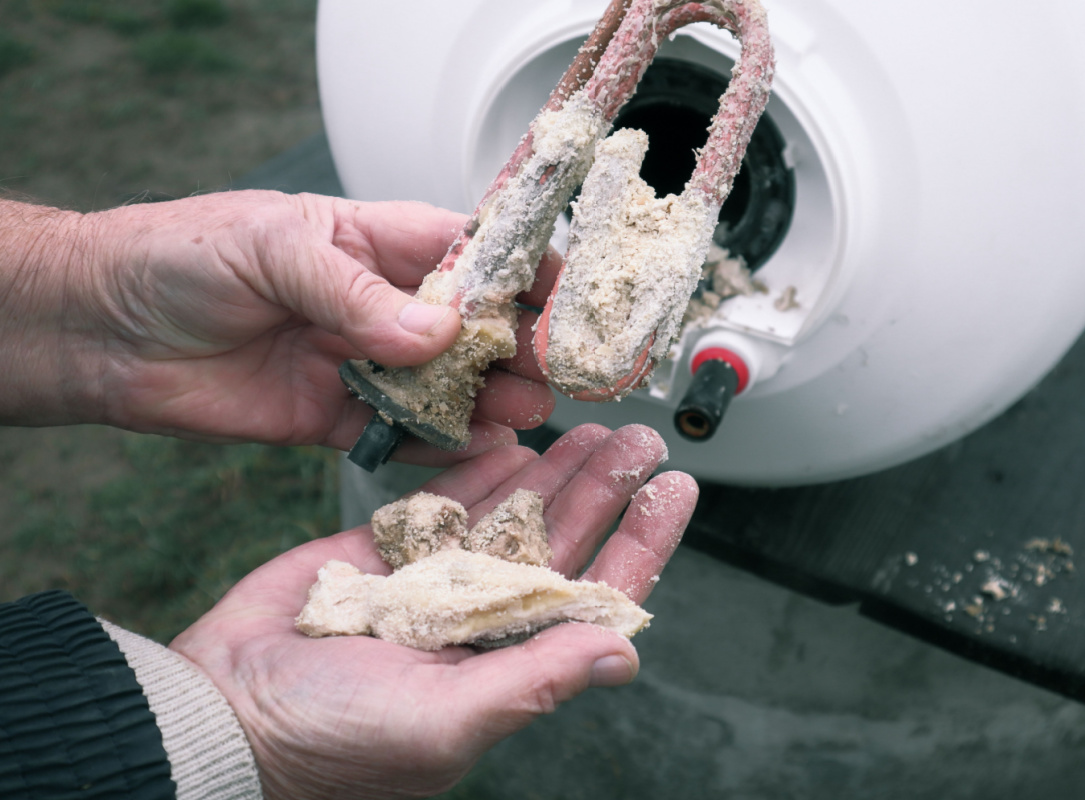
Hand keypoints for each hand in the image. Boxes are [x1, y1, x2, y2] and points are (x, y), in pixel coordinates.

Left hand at [3, 192, 558, 463]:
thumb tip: (439, 329)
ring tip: (527, 412)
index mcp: (378, 242)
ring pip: (447, 384)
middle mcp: (381, 305)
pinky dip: (438, 444)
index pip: (476, 251)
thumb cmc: (182, 257)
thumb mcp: (273, 249)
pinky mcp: (334, 419)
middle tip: (558, 373)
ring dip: (490, 397)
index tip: (569, 301)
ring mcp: (361, 364)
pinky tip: (476, 448)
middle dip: (521, 346)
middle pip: (476, 326)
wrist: (104, 331)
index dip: (528, 273)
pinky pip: (400, 434)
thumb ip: (356, 292)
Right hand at [170, 424, 697, 799]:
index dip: (639, 543)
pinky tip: (516, 440)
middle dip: (606, 490)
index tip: (674, 492)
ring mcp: (436, 578)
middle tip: (642, 439)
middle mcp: (482, 616)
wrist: (225, 707)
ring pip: (512, 511)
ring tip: (593, 428)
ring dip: (556, 470)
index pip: (595, 595)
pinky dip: (481, 469)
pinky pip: (445, 499)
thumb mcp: (444, 718)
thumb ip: (533, 679)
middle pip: (563, 539)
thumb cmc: (332, 739)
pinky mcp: (387, 548)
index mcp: (508, 660)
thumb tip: (624, 653)